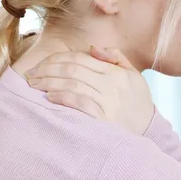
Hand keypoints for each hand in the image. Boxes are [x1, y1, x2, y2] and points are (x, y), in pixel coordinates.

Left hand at [25, 46, 154, 134]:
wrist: (150, 132)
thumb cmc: (138, 103)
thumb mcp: (133, 75)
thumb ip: (115, 57)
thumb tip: (92, 47)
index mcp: (116, 72)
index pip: (80, 58)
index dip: (57, 58)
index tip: (41, 64)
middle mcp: (111, 85)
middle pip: (72, 70)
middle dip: (47, 69)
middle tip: (31, 75)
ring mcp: (107, 102)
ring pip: (72, 84)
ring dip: (48, 83)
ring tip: (34, 85)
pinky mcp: (103, 119)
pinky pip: (78, 103)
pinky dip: (62, 98)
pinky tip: (49, 97)